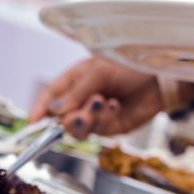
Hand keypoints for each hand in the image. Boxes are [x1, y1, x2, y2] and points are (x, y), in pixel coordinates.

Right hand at [31, 58, 193, 136]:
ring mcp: (95, 115)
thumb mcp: (99, 71)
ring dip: (87, 118)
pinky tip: (116, 105)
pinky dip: (105, 118)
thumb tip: (54, 111)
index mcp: (73, 81)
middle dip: (70, 117)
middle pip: (61, 119)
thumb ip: (77, 92)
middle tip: (81, 113)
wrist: (160, 76)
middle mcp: (81, 100)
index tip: (33, 122)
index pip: (49, 98)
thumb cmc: (129, 65)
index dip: (39, 110)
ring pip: (79, 128)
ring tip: (102, 103)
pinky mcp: (111, 126)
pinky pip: (99, 129)